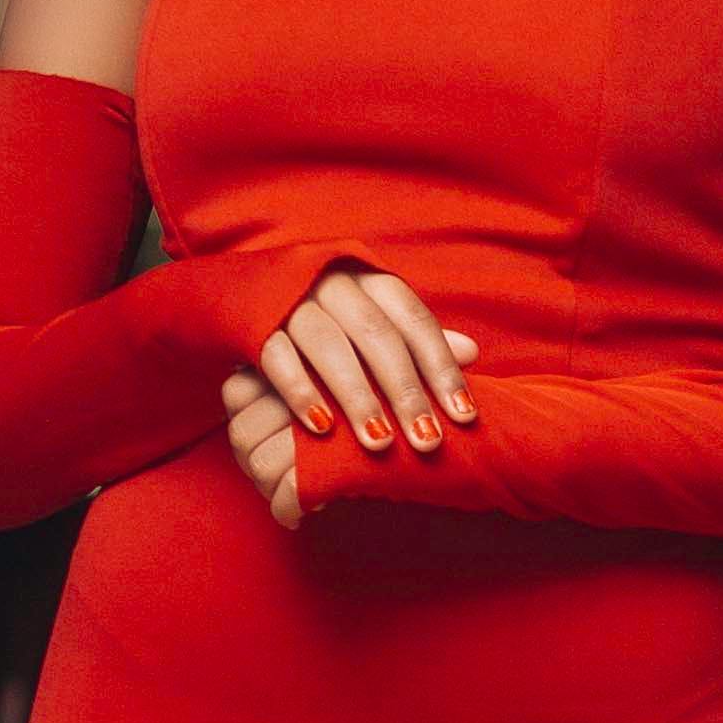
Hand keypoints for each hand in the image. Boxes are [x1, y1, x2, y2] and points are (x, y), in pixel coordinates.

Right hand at [220, 262, 477, 529]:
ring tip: (379, 443)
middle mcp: (335, 282)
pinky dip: (300, 391)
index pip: (416, 321)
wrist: (250, 284)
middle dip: (405, 391)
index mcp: (371, 279)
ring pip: (329, 345)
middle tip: (426, 440)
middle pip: (377, 335)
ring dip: (357, 397)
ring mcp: (292, 299)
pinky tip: (321, 428)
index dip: (443, 367)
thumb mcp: (375, 318)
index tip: (464, 416)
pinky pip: (277, 355)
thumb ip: (416, 338)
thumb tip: (472, 353)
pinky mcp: (255, 321)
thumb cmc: (330, 313)